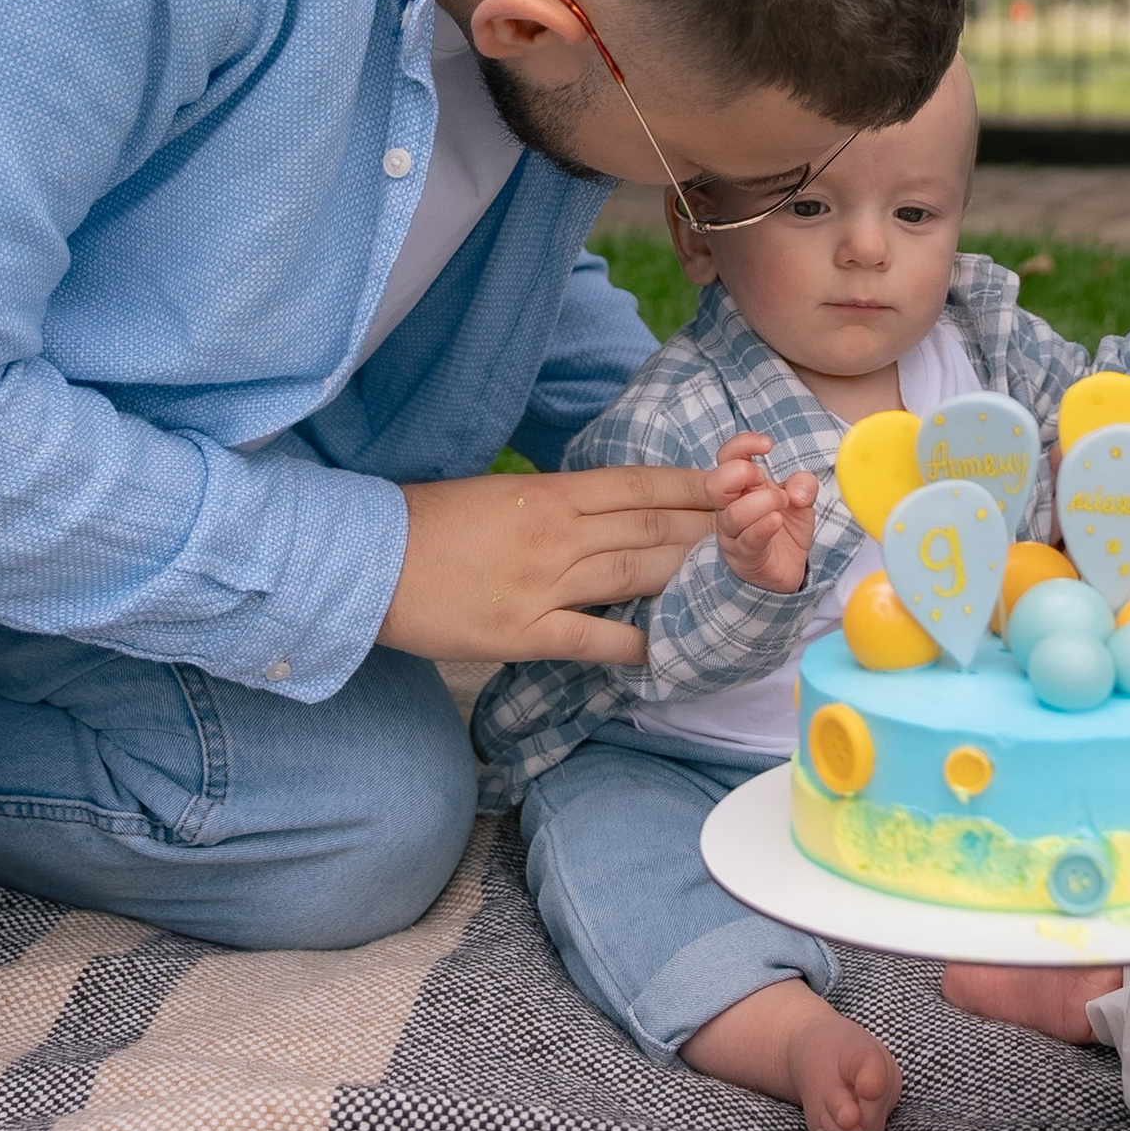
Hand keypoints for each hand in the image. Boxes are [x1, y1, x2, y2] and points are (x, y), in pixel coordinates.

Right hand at [376, 462, 721, 668]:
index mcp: (550, 493)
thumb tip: (608, 508)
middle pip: (652, 527)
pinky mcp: (523, 633)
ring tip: (736, 576)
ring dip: (689, 575)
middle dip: (712, 528)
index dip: (697, 485)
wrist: (366, 560)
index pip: (641, 484)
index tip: (741, 481)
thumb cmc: (428, 522)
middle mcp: (557, 534)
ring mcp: (543, 585)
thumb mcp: (500, 495)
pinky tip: (669, 650)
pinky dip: (634, 645)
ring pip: (636, 574)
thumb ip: (557, 503)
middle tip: (763, 528)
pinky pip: (593, 640)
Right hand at [710, 429, 819, 594]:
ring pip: (732, 514)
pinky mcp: (745, 557)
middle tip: (764, 479)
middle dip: (741, 473)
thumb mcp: (801, 500)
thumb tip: (798, 489)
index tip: (768, 445)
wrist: (787, 570)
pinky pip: (747, 540)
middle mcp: (730, 508)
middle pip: (715, 483)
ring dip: (762, 502)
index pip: (727, 457)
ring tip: (783, 505)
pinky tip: (776, 521)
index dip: (742, 444)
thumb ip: (803, 485)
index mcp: (741, 486)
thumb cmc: (785, 529)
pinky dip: (762, 527)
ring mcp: (734, 534)